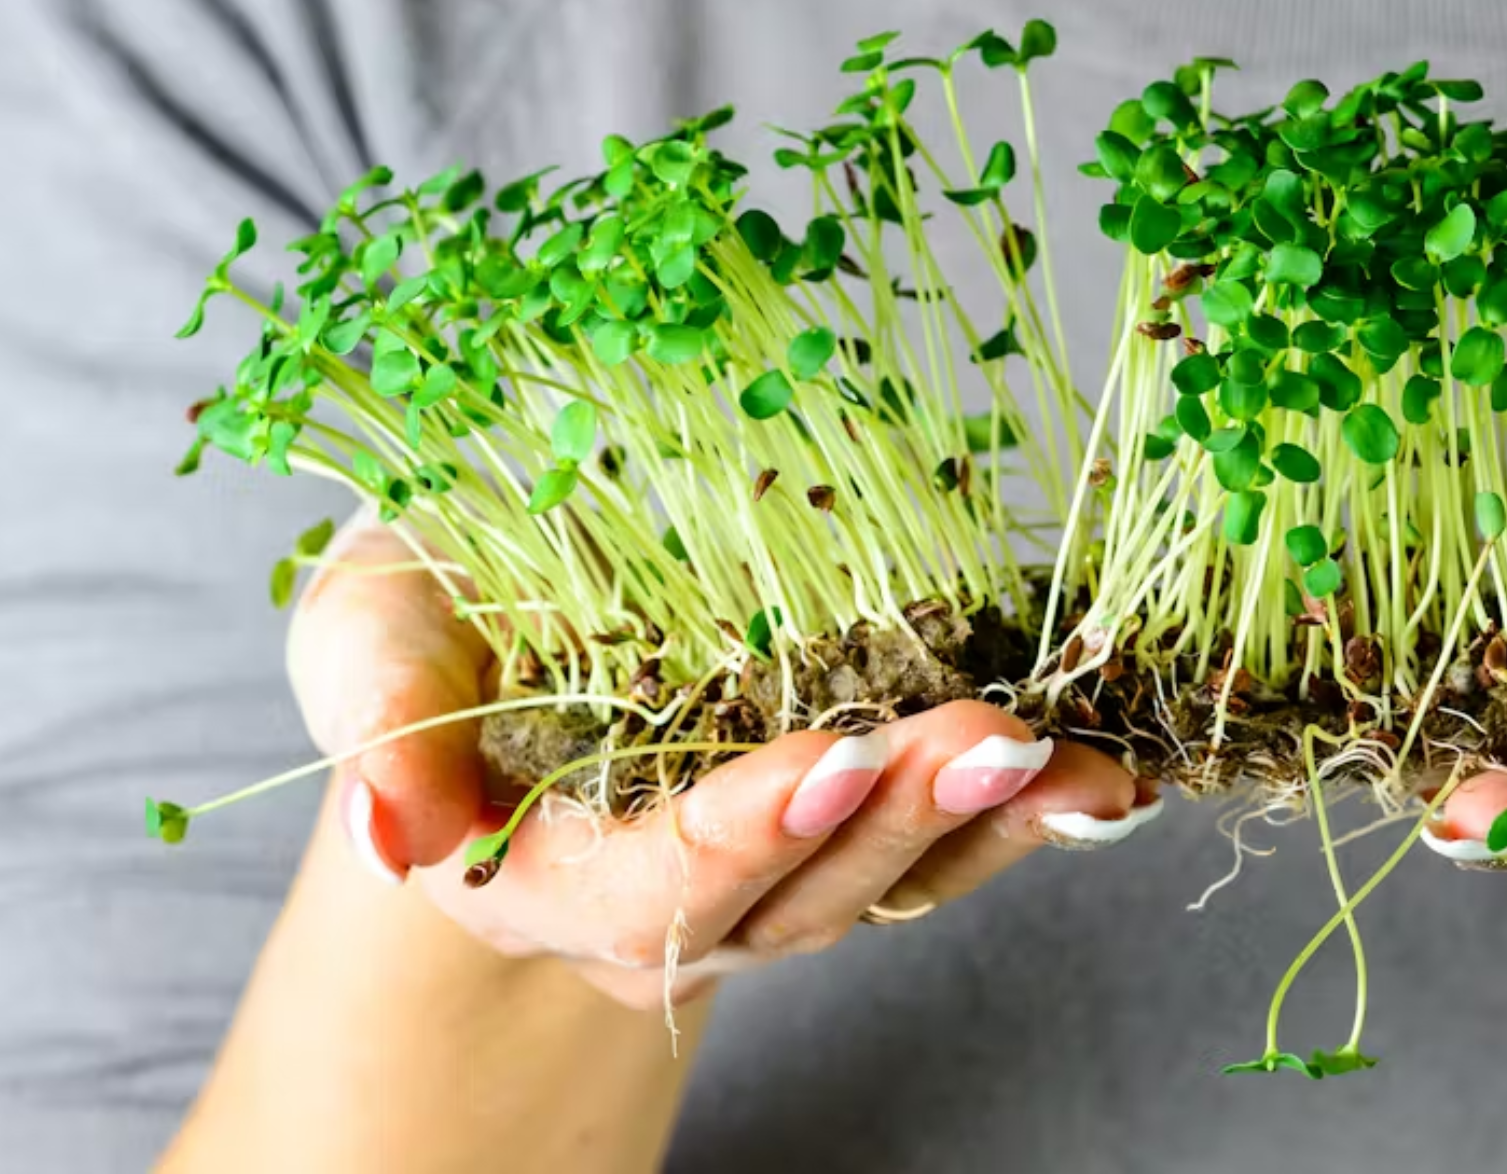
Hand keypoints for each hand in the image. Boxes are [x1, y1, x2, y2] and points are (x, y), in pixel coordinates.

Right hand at [285, 514, 1154, 1008]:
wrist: (500, 662)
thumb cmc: (434, 630)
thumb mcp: (371, 634)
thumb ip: (374, 709)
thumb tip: (400, 822)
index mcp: (549, 870)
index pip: (657, 877)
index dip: (747, 828)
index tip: (835, 758)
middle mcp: (678, 904)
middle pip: (800, 896)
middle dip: (900, 819)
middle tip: (988, 740)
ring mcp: (779, 880)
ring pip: (892, 885)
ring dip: (989, 827)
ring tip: (1074, 762)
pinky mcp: (855, 834)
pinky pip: (948, 848)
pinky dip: (1030, 815)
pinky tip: (1108, 774)